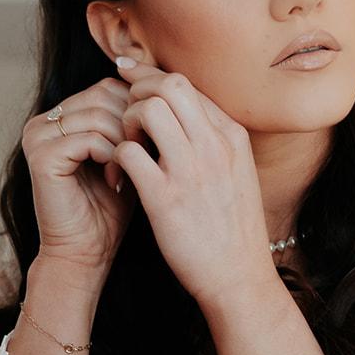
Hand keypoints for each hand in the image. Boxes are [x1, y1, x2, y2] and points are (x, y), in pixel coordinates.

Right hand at [23, 76, 136, 281]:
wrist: (87, 252)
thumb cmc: (111, 207)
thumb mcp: (128, 154)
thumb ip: (133, 120)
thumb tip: (164, 85)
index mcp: (61, 115)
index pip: (109, 87)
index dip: (138, 110)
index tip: (150, 144)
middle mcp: (43, 121)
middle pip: (104, 94)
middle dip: (133, 124)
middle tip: (143, 157)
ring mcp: (37, 137)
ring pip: (99, 115)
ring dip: (124, 143)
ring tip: (130, 172)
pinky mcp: (40, 156)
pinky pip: (89, 138)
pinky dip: (111, 157)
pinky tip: (115, 180)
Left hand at [113, 59, 276, 312]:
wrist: (239, 278)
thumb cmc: (233, 229)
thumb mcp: (237, 174)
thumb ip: (214, 142)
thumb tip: (183, 114)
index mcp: (233, 137)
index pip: (187, 85)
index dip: (151, 77)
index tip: (128, 76)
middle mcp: (215, 146)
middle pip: (169, 84)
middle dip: (137, 90)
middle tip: (124, 114)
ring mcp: (190, 171)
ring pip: (146, 109)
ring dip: (126, 121)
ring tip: (125, 146)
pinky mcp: (165, 198)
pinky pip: (128, 152)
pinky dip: (115, 156)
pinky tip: (119, 175)